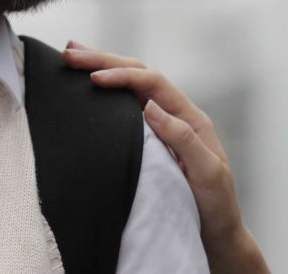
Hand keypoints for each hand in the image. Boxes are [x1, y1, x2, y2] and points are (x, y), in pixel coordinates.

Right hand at [62, 40, 269, 273]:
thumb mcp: (208, 174)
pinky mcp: (150, 138)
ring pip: (130, 85)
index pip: (152, 83)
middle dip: (105, 60)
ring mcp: (162, 124)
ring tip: (72, 55)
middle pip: (138, 75)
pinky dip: (106, 89)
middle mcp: (175, 114)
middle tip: (70, 53)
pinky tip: (88, 83)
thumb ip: (183, 138)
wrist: (217, 233)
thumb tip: (150, 106)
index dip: (122, 76)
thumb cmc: (216, 206)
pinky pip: (125, 105)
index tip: (93, 79)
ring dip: (103, 67)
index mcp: (189, 117)